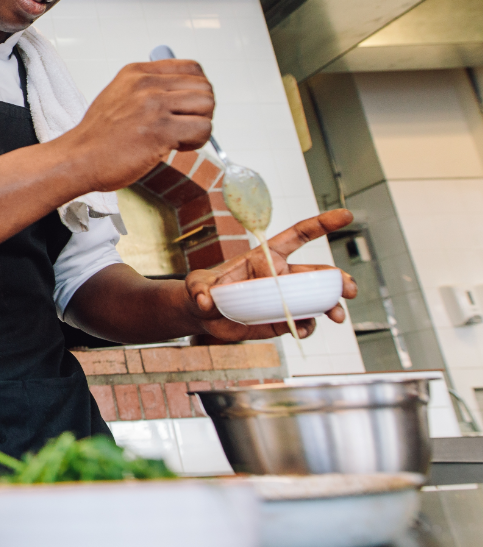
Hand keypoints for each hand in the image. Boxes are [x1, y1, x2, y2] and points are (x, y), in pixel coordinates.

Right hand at [66, 59, 213, 192]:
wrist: (78, 159)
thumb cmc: (98, 137)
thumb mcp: (119, 96)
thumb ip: (147, 90)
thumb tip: (181, 95)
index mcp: (136, 73)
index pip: (191, 68)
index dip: (196, 90)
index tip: (186, 108)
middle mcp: (146, 84)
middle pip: (204, 86)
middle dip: (201, 110)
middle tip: (183, 126)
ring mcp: (153, 105)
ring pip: (207, 105)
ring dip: (200, 125)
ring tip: (180, 137)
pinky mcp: (160, 129)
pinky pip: (203, 128)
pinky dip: (197, 142)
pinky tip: (177, 148)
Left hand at [183, 209, 357, 343]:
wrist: (203, 316)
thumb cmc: (202, 291)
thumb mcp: (197, 285)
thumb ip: (199, 289)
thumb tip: (205, 300)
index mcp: (266, 256)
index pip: (299, 235)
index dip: (323, 224)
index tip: (347, 215)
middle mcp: (281, 275)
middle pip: (317, 272)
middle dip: (338, 279)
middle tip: (349, 290)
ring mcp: (284, 298)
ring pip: (317, 298)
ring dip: (331, 305)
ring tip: (337, 316)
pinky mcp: (282, 319)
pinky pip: (302, 322)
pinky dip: (307, 327)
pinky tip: (302, 331)